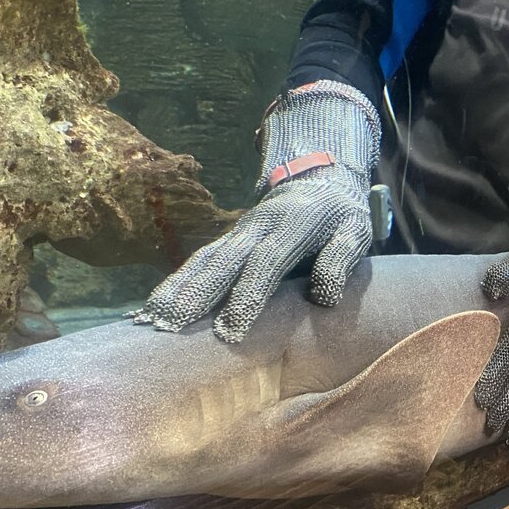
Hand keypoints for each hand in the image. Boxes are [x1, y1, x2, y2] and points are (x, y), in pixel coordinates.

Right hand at [132, 163, 371, 340]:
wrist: (319, 177)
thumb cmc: (342, 216)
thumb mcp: (357, 231)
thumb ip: (342, 258)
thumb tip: (322, 296)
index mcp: (294, 225)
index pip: (267, 263)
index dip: (247, 296)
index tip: (229, 331)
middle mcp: (258, 226)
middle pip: (223, 259)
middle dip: (196, 293)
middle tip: (170, 325)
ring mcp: (239, 231)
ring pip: (205, 258)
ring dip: (177, 288)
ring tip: (151, 318)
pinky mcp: (229, 239)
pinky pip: (200, 260)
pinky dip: (177, 282)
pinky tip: (156, 305)